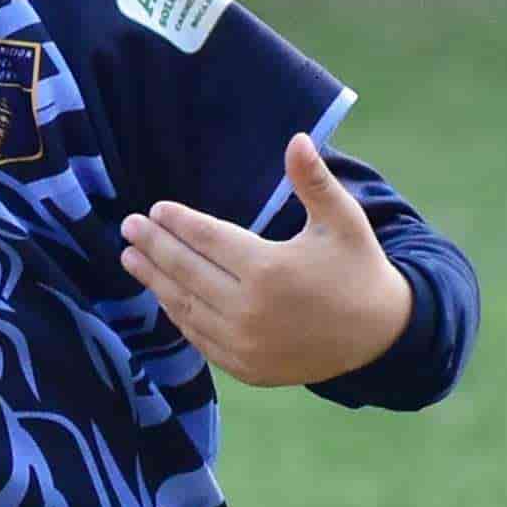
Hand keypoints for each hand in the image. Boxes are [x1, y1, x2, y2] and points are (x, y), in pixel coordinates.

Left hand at [117, 135, 412, 388]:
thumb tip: (297, 138)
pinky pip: (199, 338)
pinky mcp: (245, 368)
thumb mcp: (342, 220)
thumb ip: (314, 181)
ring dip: (155, 281)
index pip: (208, 241)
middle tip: (128, 228)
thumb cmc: (358, 268)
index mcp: (270, 270)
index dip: (179, 224)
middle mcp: (250, 311)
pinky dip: (178, 314)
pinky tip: (163, 294)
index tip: (155, 210)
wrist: (378, 335)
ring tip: (131, 258)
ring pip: (186, 307)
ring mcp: (245, 345)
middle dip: (155, 247)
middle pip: (187, 272)